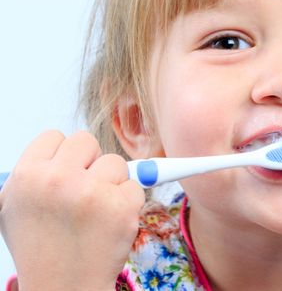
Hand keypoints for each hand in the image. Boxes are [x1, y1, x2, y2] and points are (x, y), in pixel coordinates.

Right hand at [0, 130, 144, 290]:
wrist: (63, 288)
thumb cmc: (41, 249)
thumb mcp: (14, 209)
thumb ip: (33, 175)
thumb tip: (58, 149)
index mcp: (27, 175)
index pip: (55, 136)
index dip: (64, 155)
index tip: (68, 171)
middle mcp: (58, 179)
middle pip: (87, 140)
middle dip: (90, 162)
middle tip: (85, 189)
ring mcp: (92, 192)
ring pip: (116, 163)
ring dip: (112, 183)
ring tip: (96, 212)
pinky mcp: (122, 207)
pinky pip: (135, 186)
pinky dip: (128, 202)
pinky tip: (110, 223)